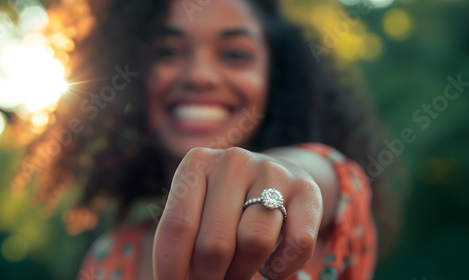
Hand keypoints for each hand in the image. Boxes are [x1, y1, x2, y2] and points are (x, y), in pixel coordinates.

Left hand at [153, 147, 323, 279]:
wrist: (276, 175)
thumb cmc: (225, 202)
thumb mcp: (198, 207)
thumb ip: (184, 238)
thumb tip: (176, 279)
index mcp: (198, 163)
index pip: (178, 226)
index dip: (172, 267)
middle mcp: (234, 162)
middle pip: (215, 243)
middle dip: (209, 277)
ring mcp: (272, 173)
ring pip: (255, 243)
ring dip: (243, 273)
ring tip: (237, 273)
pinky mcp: (306, 190)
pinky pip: (298, 244)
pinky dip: (281, 268)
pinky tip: (269, 267)